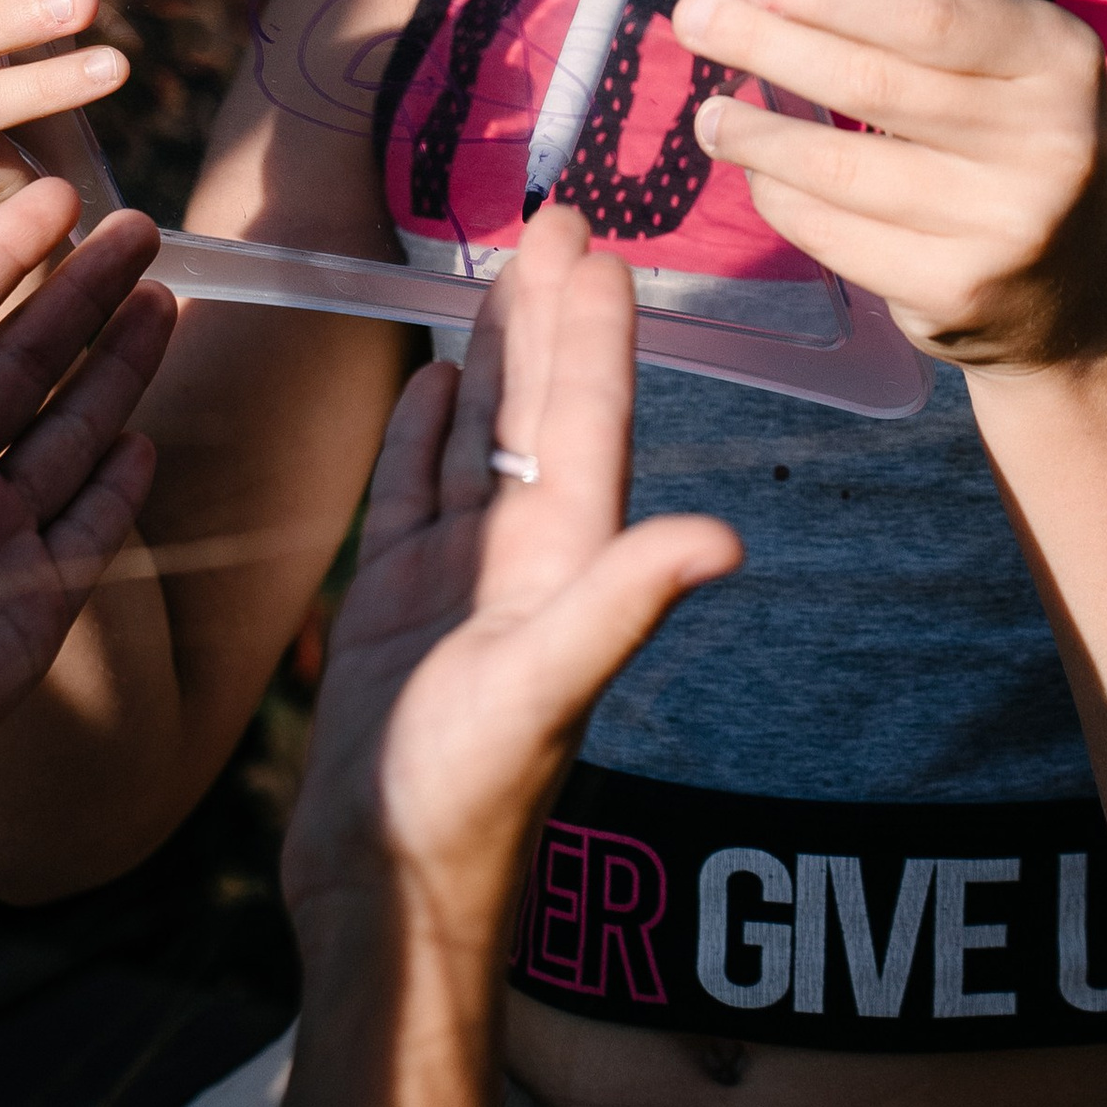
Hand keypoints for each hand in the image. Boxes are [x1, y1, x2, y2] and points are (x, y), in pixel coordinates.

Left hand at [0, 186, 176, 855]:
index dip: (2, 256)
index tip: (58, 195)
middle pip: (26, 363)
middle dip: (86, 296)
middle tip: (143, 230)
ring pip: (69, 431)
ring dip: (118, 367)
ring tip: (168, 301)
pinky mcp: (33, 599)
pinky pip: (89, 526)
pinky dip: (120, 483)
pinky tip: (147, 434)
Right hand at [284, 209, 737, 949]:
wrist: (385, 894)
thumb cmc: (461, 804)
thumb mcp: (543, 693)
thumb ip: (623, 607)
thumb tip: (722, 538)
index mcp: (566, 559)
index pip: (586, 418)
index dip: (595, 330)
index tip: (600, 244)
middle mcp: (523, 555)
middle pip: (540, 405)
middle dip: (549, 311)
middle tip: (555, 212)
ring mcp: (458, 577)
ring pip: (480, 434)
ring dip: (492, 352)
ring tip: (497, 269)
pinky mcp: (398, 605)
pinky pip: (415, 491)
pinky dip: (425, 432)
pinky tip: (435, 383)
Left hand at [671, 0, 1106, 371]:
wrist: (1081, 302)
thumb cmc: (1017, 154)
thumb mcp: (1004, 68)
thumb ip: (931, 7)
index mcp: (1058, 60)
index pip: (928, 14)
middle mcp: (1047, 140)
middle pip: (872, 83)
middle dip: (767, 45)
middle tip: (696, 19)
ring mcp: (1004, 224)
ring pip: (840, 166)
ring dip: (757, 134)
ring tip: (710, 114)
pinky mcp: (956, 292)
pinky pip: (835, 234)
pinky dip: (782, 199)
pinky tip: (758, 176)